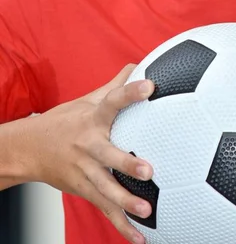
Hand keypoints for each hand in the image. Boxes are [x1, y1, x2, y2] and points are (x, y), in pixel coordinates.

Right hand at [29, 65, 153, 243]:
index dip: (130, 93)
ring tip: (146, 211)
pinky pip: (104, 209)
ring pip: (105, 188)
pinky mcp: (83, 189)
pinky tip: (139, 238)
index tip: (150, 86)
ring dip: (125, 201)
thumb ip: (114, 85)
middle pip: (107, 155)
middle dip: (126, 164)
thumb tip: (138, 65)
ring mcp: (84, 170)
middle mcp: (88, 145)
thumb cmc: (64, 121)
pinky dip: (121, 226)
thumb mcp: (87, 100)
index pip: (113, 101)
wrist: (29, 148)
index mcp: (92, 118)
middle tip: (148, 170)